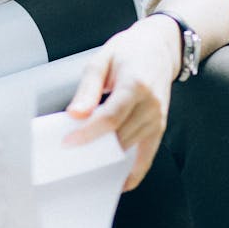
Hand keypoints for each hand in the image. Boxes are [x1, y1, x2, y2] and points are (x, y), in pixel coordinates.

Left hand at [63, 16, 180, 191]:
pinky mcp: (160, 127)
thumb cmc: (129, 50)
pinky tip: (120, 181)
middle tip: (70, 155)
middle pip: (119, 136)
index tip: (68, 142)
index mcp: (135, 84)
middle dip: (93, 147)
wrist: (159, 47)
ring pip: (129, 147)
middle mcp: (150, 104)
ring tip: (84, 160)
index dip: (88, 133)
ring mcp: (158, 118)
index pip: (110, 117)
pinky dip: (134, 171)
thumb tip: (75, 114)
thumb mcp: (102, 59)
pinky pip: (148, 156)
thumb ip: (88, 88)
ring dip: (107, 157)